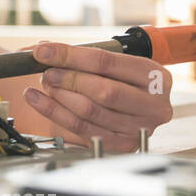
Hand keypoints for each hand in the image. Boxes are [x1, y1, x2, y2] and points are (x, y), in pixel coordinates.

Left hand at [21, 42, 173, 152]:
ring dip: (59, 97)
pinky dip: (55, 113)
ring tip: (45, 85)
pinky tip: (40, 102)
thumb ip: (83, 56)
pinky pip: (82, 129)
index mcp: (155, 75)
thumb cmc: (126, 80)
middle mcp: (153, 104)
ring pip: (90, 112)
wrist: (144, 106)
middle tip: (46, 73)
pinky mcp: (123, 145)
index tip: (44, 51)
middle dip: (67, 79)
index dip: (70, 56)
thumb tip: (44, 50)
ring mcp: (140, 127)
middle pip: (102, 91)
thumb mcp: (116, 63)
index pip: (106, 62)